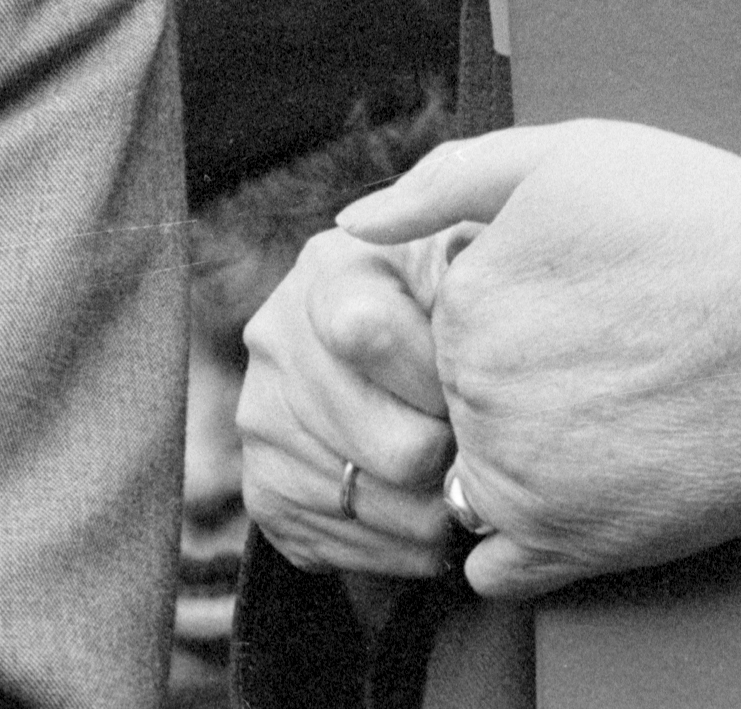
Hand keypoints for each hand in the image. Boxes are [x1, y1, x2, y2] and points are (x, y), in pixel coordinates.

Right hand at [238, 225, 461, 577]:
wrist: (432, 382)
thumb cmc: (475, 311)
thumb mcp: (478, 232)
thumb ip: (452, 188)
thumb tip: (364, 224)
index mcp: (331, 272)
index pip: (364, 333)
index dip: (438, 384)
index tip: (470, 388)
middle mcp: (277, 337)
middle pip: (386, 445)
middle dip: (452, 464)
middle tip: (471, 450)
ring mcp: (261, 414)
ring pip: (369, 503)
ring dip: (430, 515)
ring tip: (450, 490)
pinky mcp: (262, 485)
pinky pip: (334, 543)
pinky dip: (391, 551)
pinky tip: (413, 521)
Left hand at [349, 121, 740, 597]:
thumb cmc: (702, 224)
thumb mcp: (558, 158)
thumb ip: (442, 183)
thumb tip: (353, 220)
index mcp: (459, 304)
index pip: (432, 328)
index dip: (493, 321)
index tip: (555, 315)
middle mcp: (470, 392)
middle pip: (450, 403)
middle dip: (499, 392)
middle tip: (587, 373)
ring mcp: (521, 474)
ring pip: (466, 482)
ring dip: (504, 469)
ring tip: (592, 435)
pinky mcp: (579, 543)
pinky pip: (498, 571)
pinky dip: (515, 553)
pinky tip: (561, 511)